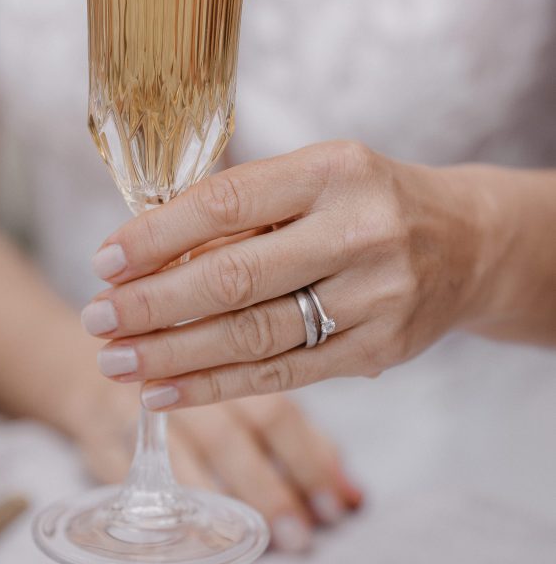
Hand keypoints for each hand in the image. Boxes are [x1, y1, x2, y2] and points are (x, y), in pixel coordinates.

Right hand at [66, 376, 361, 552]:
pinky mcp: (96, 432)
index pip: (275, 409)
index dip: (309, 457)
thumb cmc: (180, 373)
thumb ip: (290, 429)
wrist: (86, 353)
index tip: (340, 504)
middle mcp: (185, 377)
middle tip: (302, 536)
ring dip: (223, 504)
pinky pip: (127, 472)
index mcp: (225, 357)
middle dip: (270, 489)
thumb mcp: (233, 384)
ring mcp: (136, 404)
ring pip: (183, 455)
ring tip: (261, 544)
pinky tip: (188, 532)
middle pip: (233, 435)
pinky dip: (159, 503)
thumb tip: (352, 492)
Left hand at [81, 141, 488, 406]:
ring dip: (173, 355)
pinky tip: (165, 392)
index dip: (157, 235)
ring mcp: (375, 296)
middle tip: (98, 321)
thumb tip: (144, 253)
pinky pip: (283, 374)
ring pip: (254, 335)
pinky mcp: (378, 350)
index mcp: (333, 170)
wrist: (466, 243)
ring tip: (118, 362)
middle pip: (235, 278)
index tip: (105, 261)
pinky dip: (216, 386)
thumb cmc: (368, 202)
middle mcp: (360, 231)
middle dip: (153, 305)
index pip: (226, 202)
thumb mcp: (315, 177)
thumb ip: (242, 209)